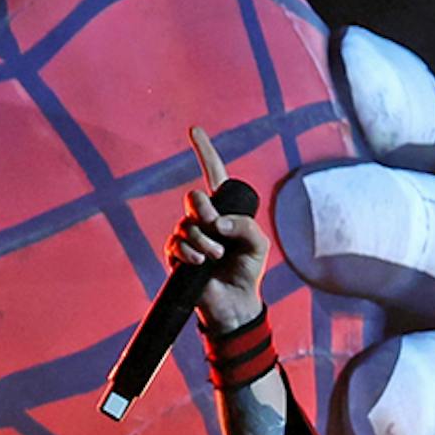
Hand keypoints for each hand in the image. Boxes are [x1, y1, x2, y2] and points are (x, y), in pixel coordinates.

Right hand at [178, 135, 267, 336]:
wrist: (234, 304)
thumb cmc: (248, 271)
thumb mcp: (258, 244)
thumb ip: (245, 226)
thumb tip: (217, 223)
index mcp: (224, 209)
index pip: (213, 174)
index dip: (204, 152)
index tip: (194, 130)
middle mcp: (203, 219)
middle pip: (193, 198)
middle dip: (204, 210)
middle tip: (216, 228)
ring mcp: (188, 236)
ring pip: (186, 224)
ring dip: (203, 240)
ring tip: (216, 257)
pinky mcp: (176, 255)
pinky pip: (176, 243)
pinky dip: (189, 252)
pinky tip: (199, 263)